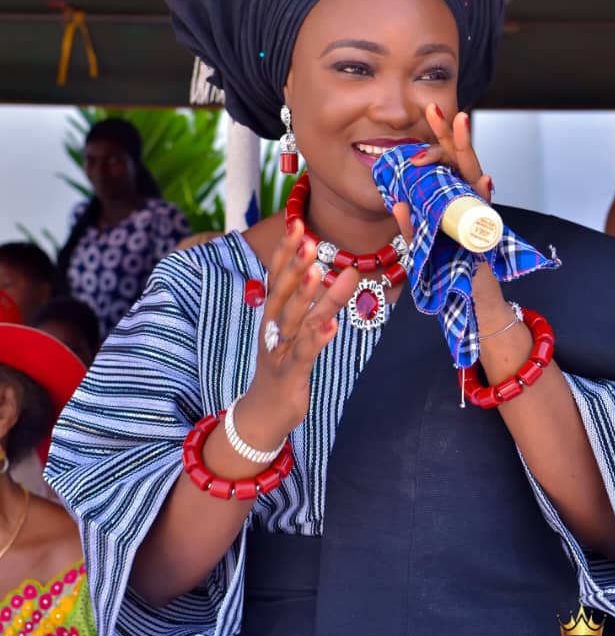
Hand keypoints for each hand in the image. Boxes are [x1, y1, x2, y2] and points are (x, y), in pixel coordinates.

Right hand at [239, 221, 357, 437]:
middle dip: (295, 265)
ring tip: (318, 273)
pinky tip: (331, 326)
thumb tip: (331, 271)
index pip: (277, 276)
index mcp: (273, 315)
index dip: (287, 251)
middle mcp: (273, 328)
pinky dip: (317, 339)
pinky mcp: (291, 374)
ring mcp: (280, 350)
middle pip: (282, 292)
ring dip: (305, 296)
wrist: (263, 413)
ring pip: (294, 320)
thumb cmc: (282, 365)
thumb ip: (310, 302)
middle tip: (308, 240)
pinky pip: (304, 354)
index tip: (297, 223)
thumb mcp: (294, 330)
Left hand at [391, 107, 506, 321]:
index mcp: (449, 195)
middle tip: (434, 108)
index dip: (431, 143)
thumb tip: (395, 204)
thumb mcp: (421, 243)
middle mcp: (466, 196)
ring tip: (461, 121)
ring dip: (467, 147)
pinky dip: (485, 193)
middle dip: (448, 132)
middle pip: (458, 158)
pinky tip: (483, 179)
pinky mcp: (488, 226)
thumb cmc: (446, 265)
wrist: (469, 294)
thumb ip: (409, 225)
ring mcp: (479, 208)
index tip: (418, 128)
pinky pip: (487, 208)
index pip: (442, 162)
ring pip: (473, 172)